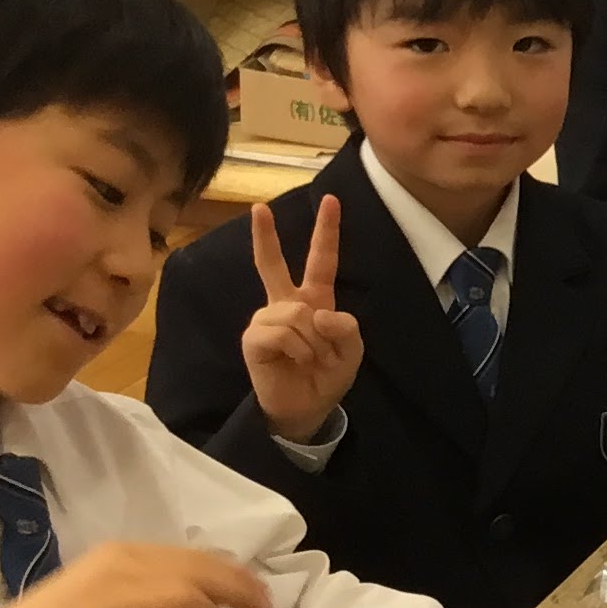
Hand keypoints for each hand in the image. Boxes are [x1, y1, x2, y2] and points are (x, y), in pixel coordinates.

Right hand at [241, 197, 363, 444]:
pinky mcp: (254, 337)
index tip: (331, 200)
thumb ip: (346, 328)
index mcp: (315, 300)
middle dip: (265, 235)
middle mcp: (286, 304)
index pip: (321, 260)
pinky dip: (297, 349)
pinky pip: (281, 332)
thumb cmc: (327, 376)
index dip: (327, 232)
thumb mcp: (352, 353)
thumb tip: (315, 312)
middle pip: (272, 264)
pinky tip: (295, 360)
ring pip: (296, 313)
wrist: (307, 408)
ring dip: (312, 340)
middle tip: (259, 208)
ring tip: (311, 358)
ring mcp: (267, 319)